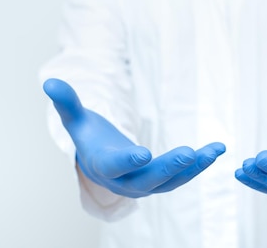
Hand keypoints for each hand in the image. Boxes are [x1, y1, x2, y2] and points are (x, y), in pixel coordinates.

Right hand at [43, 78, 225, 197]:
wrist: (100, 161)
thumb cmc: (90, 138)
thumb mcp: (77, 119)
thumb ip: (67, 102)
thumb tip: (49, 81)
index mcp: (104, 165)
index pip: (116, 165)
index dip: (128, 160)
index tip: (144, 153)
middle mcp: (126, 181)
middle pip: (150, 178)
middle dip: (171, 167)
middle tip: (190, 153)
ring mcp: (146, 184)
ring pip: (172, 180)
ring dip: (194, 167)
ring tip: (215, 150)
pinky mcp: (162, 180)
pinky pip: (183, 175)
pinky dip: (199, 164)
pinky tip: (216, 150)